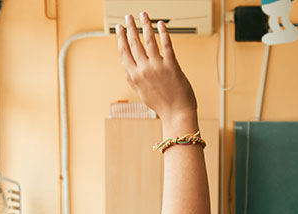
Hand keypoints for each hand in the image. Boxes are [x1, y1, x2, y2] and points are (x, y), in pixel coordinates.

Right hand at [116, 13, 196, 129]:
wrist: (177, 114)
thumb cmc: (161, 104)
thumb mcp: (141, 92)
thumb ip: (132, 78)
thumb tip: (126, 66)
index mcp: (134, 76)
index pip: (124, 52)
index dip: (121, 38)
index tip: (120, 28)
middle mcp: (143, 70)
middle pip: (134, 43)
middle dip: (130, 27)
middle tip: (128, 16)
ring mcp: (157, 67)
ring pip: (149, 40)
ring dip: (145, 24)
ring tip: (143, 14)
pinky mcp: (172, 66)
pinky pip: (166, 44)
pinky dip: (163, 32)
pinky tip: (160, 24)